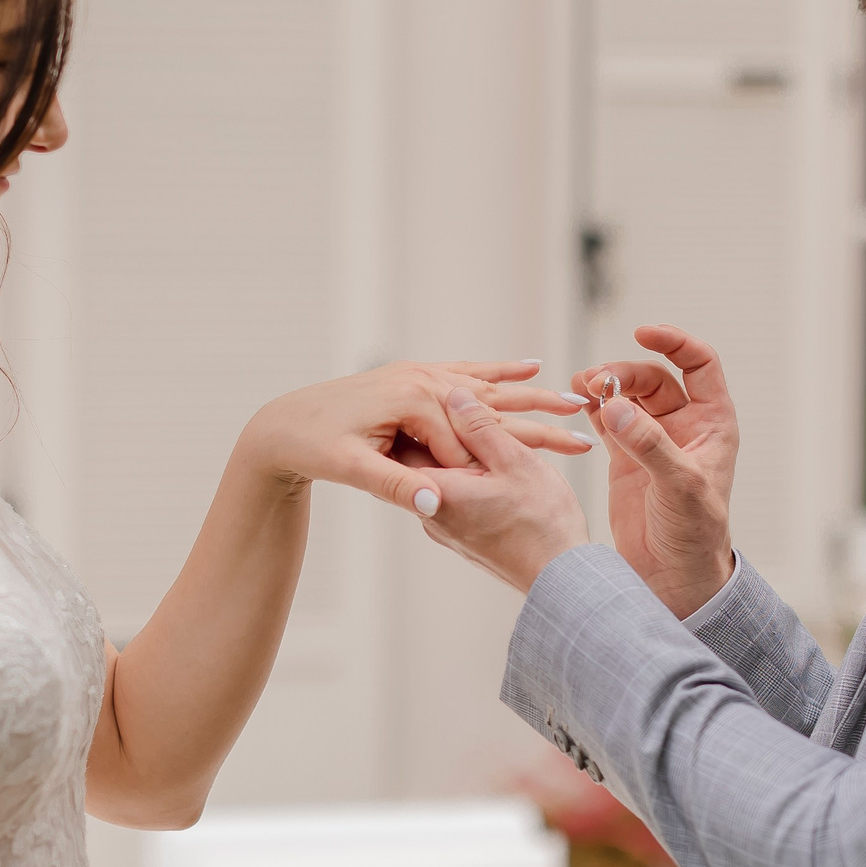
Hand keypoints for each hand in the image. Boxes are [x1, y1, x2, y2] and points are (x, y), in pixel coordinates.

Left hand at [238, 360, 592, 517]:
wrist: (282, 425)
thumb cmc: (314, 447)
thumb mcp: (353, 469)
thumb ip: (396, 486)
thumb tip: (429, 502)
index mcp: (410, 399)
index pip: (467, 435)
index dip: (498, 460)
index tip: (539, 475)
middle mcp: (419, 379)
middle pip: (489, 400)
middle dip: (536, 411)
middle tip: (583, 419)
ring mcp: (418, 373)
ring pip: (486, 384)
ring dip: (528, 388)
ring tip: (568, 390)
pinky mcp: (414, 376)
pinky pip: (467, 373)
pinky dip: (499, 370)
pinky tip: (523, 364)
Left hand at [414, 388, 592, 590]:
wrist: (559, 579)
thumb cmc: (541, 523)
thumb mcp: (514, 462)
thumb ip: (480, 428)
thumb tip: (455, 396)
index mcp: (437, 488)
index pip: (413, 436)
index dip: (427, 408)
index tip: (441, 388)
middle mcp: (431, 511)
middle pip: (424, 454)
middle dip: (443, 425)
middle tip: (458, 399)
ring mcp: (444, 526)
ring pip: (443, 474)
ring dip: (460, 450)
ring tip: (479, 429)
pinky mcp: (460, 535)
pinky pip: (456, 493)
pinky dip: (469, 473)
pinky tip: (485, 463)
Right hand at [575, 326, 738, 617]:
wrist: (674, 578)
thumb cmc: (694, 535)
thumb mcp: (679, 487)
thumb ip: (649, 445)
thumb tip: (616, 406)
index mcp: (712, 423)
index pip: (699, 364)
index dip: (674, 342)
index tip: (642, 332)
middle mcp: (683, 426)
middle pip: (652, 377)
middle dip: (623, 373)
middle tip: (595, 384)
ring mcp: (652, 440)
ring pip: (626, 395)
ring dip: (603, 387)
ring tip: (579, 389)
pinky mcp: (625, 458)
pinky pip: (607, 419)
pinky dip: (592, 407)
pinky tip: (577, 402)